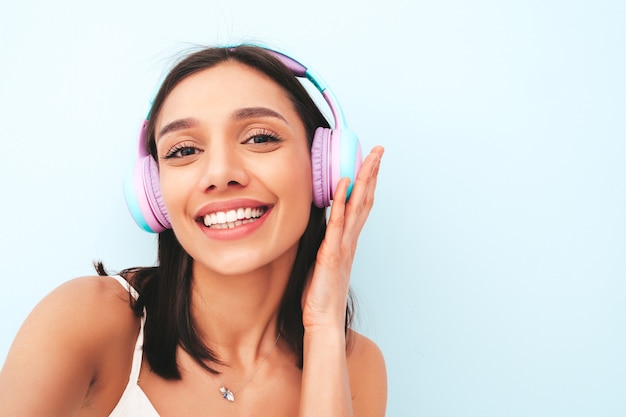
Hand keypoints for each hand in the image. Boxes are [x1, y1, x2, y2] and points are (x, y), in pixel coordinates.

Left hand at [302, 146, 383, 329]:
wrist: (323, 319)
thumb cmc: (321, 293)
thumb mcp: (323, 261)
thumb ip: (327, 242)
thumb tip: (322, 225)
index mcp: (348, 240)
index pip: (361, 205)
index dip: (368, 182)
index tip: (371, 162)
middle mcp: (350, 239)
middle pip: (366, 199)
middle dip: (372, 173)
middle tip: (379, 151)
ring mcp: (343, 245)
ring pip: (358, 206)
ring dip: (364, 180)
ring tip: (370, 158)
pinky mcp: (332, 252)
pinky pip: (338, 223)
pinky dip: (342, 202)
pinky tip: (344, 184)